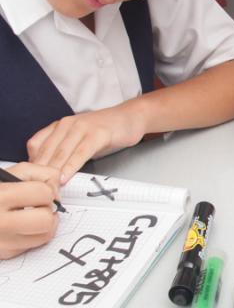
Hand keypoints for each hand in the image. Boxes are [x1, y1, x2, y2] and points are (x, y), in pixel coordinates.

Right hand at [0, 163, 60, 258]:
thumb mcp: (9, 173)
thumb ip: (39, 173)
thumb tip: (57, 190)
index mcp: (0, 196)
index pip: (44, 194)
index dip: (46, 190)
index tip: (40, 190)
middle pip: (46, 220)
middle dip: (47, 210)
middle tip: (39, 206)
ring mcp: (2, 241)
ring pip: (44, 236)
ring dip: (44, 225)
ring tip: (33, 215)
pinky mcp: (4, 253)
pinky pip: (32, 246)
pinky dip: (31, 235)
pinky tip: (21, 226)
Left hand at [27, 102, 146, 181]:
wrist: (130, 117)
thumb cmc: (104, 131)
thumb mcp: (78, 139)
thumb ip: (63, 151)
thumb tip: (48, 172)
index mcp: (60, 126)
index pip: (36, 144)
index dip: (31, 164)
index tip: (30, 181)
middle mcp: (67, 124)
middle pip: (46, 150)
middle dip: (40, 172)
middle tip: (37, 189)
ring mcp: (83, 127)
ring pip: (62, 152)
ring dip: (53, 171)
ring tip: (48, 187)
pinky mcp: (98, 134)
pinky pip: (80, 152)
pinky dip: (71, 166)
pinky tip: (66, 176)